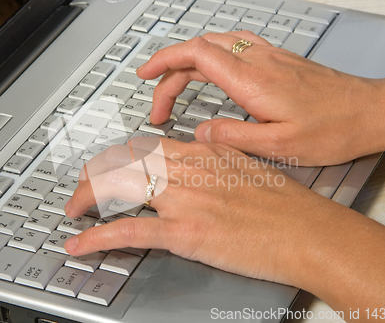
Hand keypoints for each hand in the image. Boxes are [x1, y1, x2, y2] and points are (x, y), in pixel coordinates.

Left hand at [64, 137, 346, 286]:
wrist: (310, 232)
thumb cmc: (287, 205)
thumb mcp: (248, 164)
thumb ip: (217, 152)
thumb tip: (197, 141)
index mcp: (204, 152)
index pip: (145, 146)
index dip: (117, 157)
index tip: (106, 169)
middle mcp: (189, 169)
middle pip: (124, 161)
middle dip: (94, 175)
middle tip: (82, 189)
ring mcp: (186, 199)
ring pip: (119, 187)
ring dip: (88, 198)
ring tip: (74, 210)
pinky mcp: (187, 231)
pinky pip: (130, 230)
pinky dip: (98, 236)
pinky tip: (81, 244)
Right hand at [136, 31, 384, 165]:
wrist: (369, 112)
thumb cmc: (334, 129)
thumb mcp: (280, 147)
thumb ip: (234, 137)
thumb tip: (200, 133)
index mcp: (253, 82)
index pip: (196, 57)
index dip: (165, 63)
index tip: (146, 77)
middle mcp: (259, 62)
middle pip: (200, 48)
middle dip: (169, 69)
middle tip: (158, 100)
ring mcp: (269, 56)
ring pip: (216, 43)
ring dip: (188, 59)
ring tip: (173, 81)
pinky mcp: (278, 59)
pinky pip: (235, 44)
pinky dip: (211, 54)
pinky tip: (210, 67)